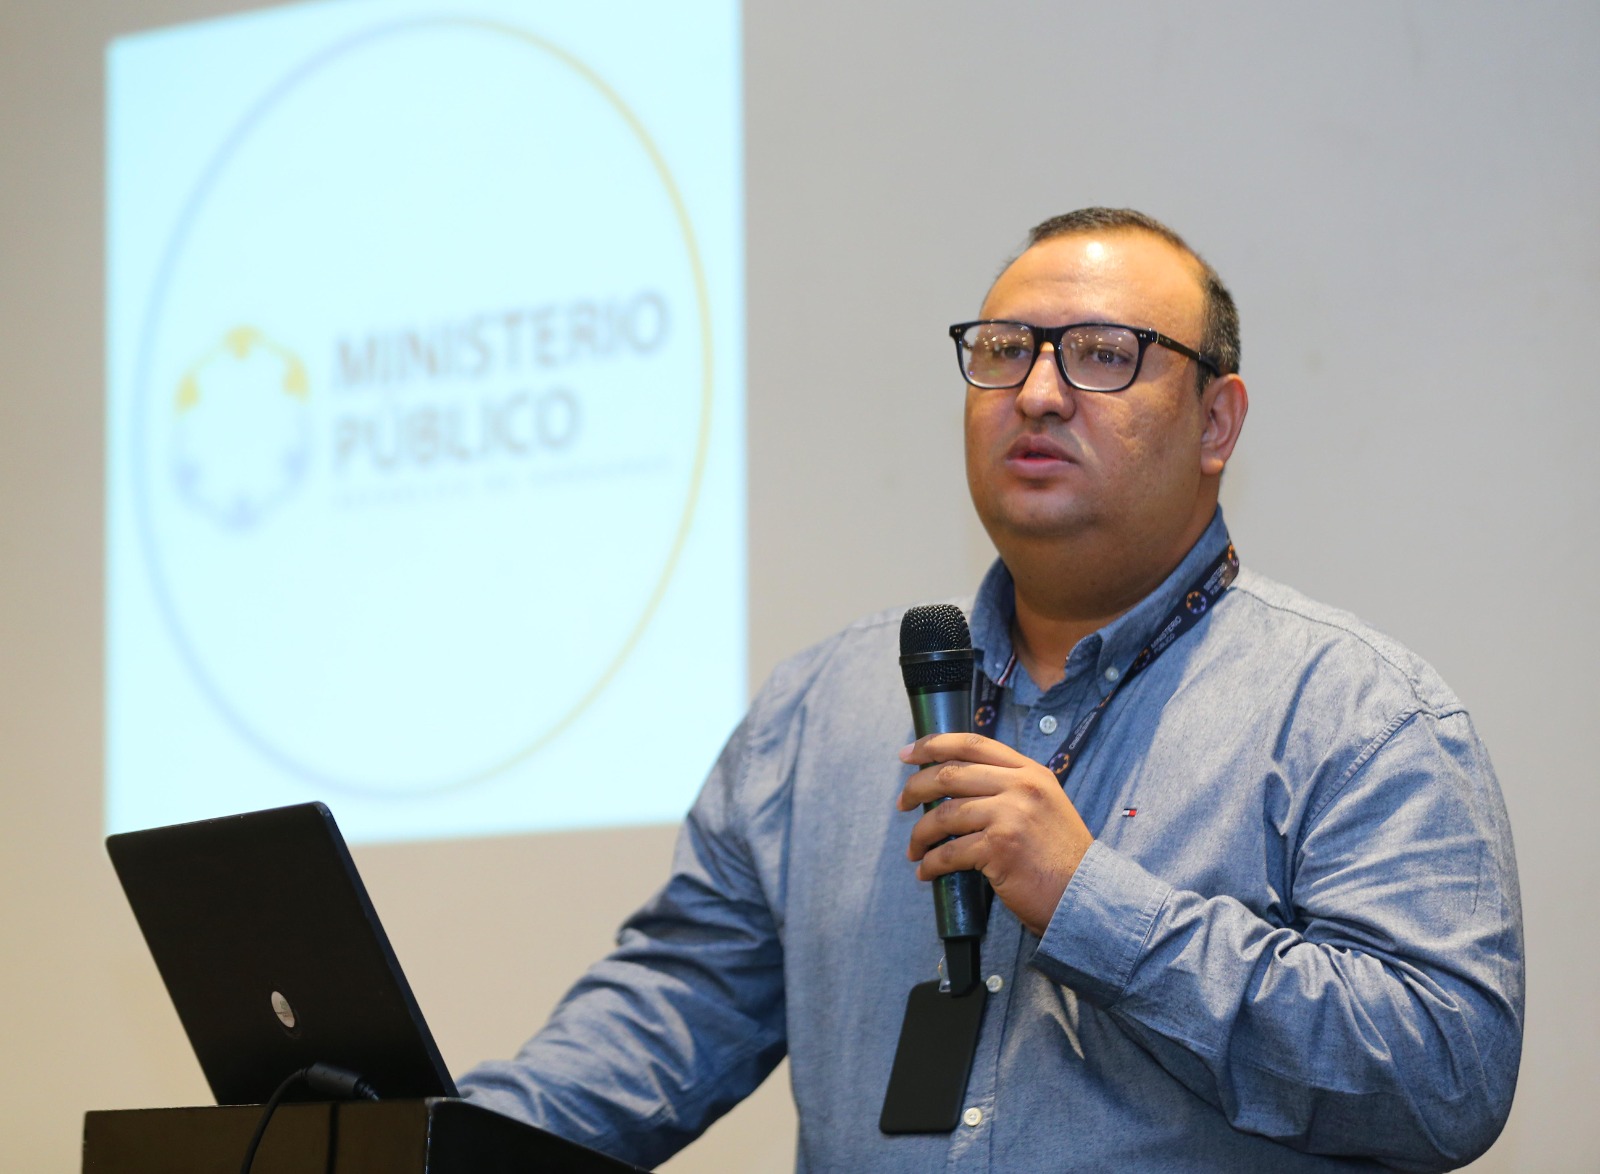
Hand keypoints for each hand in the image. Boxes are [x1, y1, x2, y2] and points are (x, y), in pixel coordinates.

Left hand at [897, 733, 1093, 936]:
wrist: (1087, 896)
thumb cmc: (1060, 857)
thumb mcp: (1044, 805)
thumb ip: (1009, 788)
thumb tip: (956, 784)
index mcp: (1030, 772)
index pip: (973, 744)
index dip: (934, 744)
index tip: (908, 753)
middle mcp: (1021, 787)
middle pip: (950, 774)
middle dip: (916, 788)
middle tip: (901, 803)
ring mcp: (1010, 815)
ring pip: (944, 814)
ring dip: (920, 833)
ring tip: (914, 849)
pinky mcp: (1000, 847)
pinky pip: (950, 852)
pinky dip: (931, 863)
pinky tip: (926, 871)